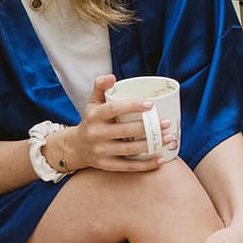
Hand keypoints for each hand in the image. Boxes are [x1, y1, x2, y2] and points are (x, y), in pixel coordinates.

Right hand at [52, 75, 172, 173]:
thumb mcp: (93, 103)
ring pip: (130, 150)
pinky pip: (128, 166)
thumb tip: (112, 77)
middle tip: (167, 123)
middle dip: (149, 127)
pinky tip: (161, 158)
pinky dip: (146, 164)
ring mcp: (100, 151)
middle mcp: (95, 134)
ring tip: (168, 138)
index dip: (132, 106)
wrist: (75, 147)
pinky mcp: (106, 165)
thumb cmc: (91, 120)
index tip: (151, 105)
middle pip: (125, 131)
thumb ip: (101, 87)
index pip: (113, 110)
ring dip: (152, 144)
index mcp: (93, 116)